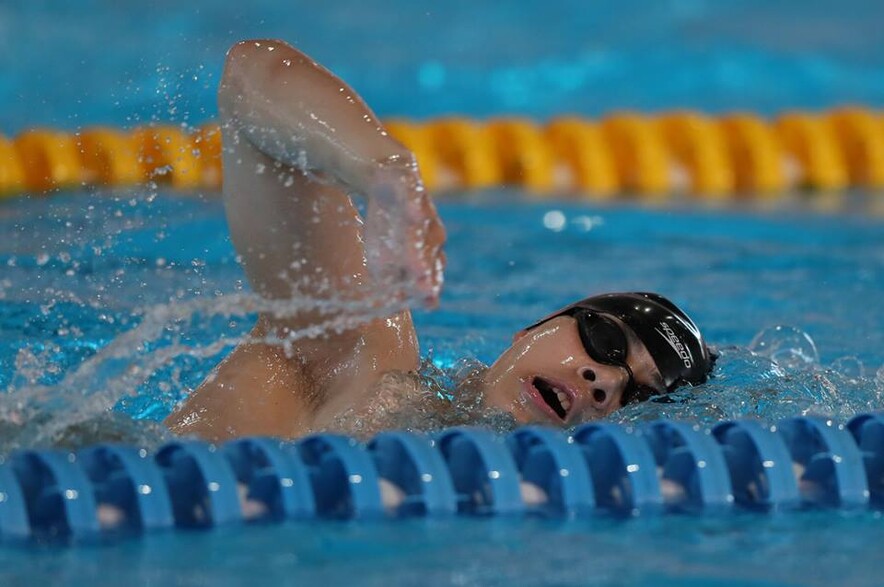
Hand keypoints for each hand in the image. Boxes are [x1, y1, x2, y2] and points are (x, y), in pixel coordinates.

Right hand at [364, 155, 445, 307]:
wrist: (378, 171)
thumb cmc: (385, 217)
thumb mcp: (382, 250)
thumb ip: (390, 276)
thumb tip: (396, 307)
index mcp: (426, 245)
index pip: (431, 268)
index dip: (430, 285)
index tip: (428, 305)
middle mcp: (429, 227)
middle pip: (430, 251)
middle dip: (427, 272)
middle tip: (424, 291)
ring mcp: (420, 204)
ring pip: (423, 227)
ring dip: (420, 247)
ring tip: (418, 269)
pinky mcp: (407, 181)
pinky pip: (413, 194)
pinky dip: (415, 204)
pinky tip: (416, 216)